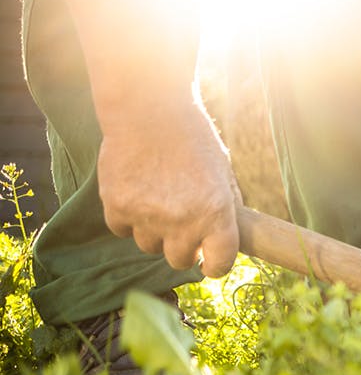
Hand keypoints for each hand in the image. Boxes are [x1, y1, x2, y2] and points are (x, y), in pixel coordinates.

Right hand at [97, 102, 241, 277]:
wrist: (150, 109)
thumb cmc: (192, 139)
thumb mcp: (223, 172)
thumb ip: (226, 207)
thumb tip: (230, 237)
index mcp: (216, 214)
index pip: (219, 264)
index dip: (215, 265)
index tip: (209, 262)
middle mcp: (182, 221)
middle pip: (178, 260)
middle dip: (181, 247)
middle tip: (180, 226)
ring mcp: (147, 216)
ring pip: (149, 246)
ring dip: (153, 231)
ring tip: (157, 200)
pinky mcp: (117, 206)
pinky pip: (122, 229)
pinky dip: (127, 218)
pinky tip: (135, 193)